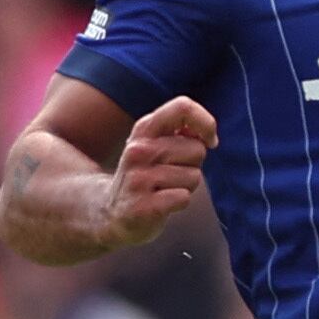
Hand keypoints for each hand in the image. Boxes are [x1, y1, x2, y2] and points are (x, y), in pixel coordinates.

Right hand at [99, 97, 212, 249]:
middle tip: (171, 174)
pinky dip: (180, 202)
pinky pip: (184, 198)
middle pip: (197, 149)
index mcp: (145, 129)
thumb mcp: (156, 145)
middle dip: (194, 164)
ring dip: (187, 186)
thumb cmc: (146, 175)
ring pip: (194, 176)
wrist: (110, 212)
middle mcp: (139, 149)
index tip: (209, 141)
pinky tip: (162, 203)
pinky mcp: (143, 205)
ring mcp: (139, 177)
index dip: (206, 123)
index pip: (183, 107)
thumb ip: (181, 133)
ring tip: (165, 188)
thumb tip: (208, 134)